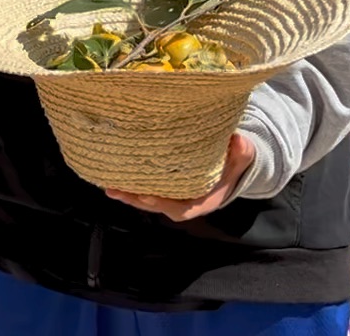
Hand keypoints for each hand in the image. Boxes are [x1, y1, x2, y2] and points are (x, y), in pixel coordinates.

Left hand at [106, 132, 255, 221]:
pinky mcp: (161, 187)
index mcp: (200, 201)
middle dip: (135, 200)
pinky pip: (143, 189)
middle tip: (116, 190)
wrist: (229, 168)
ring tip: (107, 186)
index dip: (162, 204)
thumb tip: (238, 140)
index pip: (179, 208)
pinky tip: (110, 176)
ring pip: (145, 200)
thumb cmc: (232, 165)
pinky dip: (128, 185)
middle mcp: (182, 202)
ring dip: (126, 194)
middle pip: (155, 206)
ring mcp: (170, 196)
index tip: (147, 197)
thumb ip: (241, 152)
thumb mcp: (241, 158)